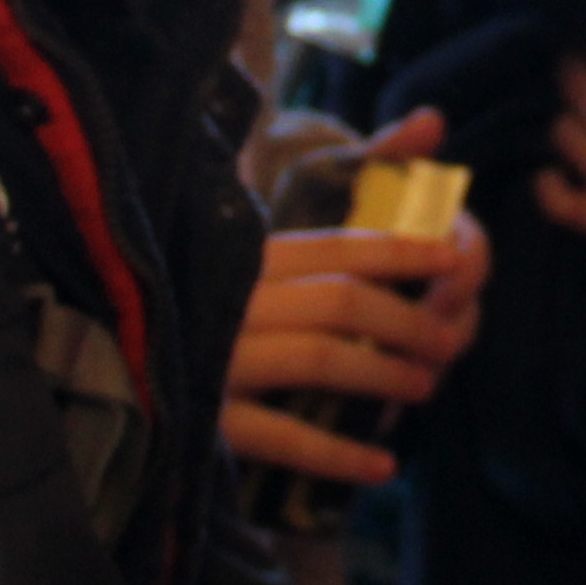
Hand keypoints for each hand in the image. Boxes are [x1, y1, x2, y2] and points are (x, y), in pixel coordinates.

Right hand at [223, 119, 489, 486]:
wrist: (130, 368)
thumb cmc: (239, 288)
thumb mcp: (291, 226)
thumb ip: (366, 170)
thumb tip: (435, 118)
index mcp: (253, 256)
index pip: (339, 248)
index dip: (403, 252)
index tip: (455, 257)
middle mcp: (236, 300)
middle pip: (341, 304)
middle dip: (409, 322)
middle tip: (450, 343)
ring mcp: (219, 360)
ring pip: (319, 361)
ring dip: (385, 375)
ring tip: (426, 385)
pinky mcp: (207, 421)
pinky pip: (283, 438)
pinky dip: (338, 454)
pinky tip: (384, 466)